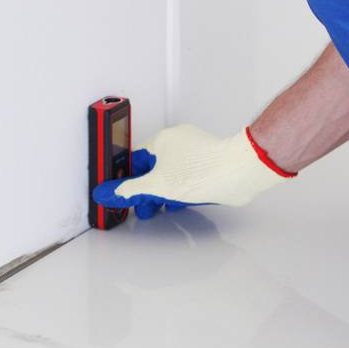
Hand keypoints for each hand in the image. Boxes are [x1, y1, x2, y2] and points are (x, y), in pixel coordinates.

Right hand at [91, 123, 295, 218]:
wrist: (238, 172)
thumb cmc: (202, 171)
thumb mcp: (157, 185)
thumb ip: (131, 189)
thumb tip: (110, 191)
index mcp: (162, 140)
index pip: (135, 159)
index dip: (127, 178)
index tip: (122, 194)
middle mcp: (179, 141)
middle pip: (153, 167)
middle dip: (146, 189)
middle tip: (141, 206)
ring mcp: (196, 151)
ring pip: (171, 173)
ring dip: (164, 191)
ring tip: (159, 208)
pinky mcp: (209, 162)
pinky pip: (187, 176)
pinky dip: (181, 189)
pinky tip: (180, 202)